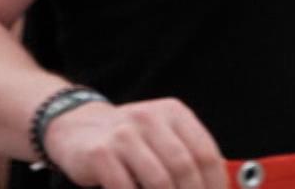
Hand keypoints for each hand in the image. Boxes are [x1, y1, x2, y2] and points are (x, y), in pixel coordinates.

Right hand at [44, 97, 226, 188]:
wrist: (73, 127)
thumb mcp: (160, 137)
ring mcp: (122, 134)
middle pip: (185, 169)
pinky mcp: (100, 153)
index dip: (216, 186)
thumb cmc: (126, 141)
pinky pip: (126, 188)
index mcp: (172, 112)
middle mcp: (147, 118)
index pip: (206, 155)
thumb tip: (221, 188)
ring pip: (160, 182)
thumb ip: (188, 158)